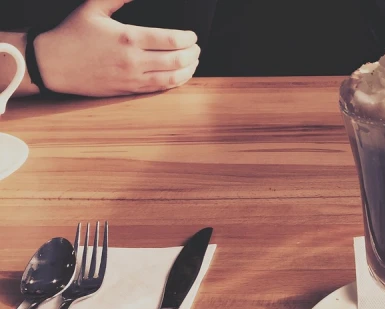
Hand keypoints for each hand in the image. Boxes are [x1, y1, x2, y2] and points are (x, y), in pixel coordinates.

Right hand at [33, 0, 199, 96]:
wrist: (51, 64)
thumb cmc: (71, 34)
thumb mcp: (93, 8)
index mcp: (128, 37)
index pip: (171, 39)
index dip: (188, 38)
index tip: (192, 35)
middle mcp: (133, 60)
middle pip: (177, 59)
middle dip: (193, 53)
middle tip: (197, 48)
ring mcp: (132, 78)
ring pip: (172, 78)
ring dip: (188, 70)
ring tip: (194, 62)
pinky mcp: (128, 90)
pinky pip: (159, 89)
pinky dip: (175, 83)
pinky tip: (180, 76)